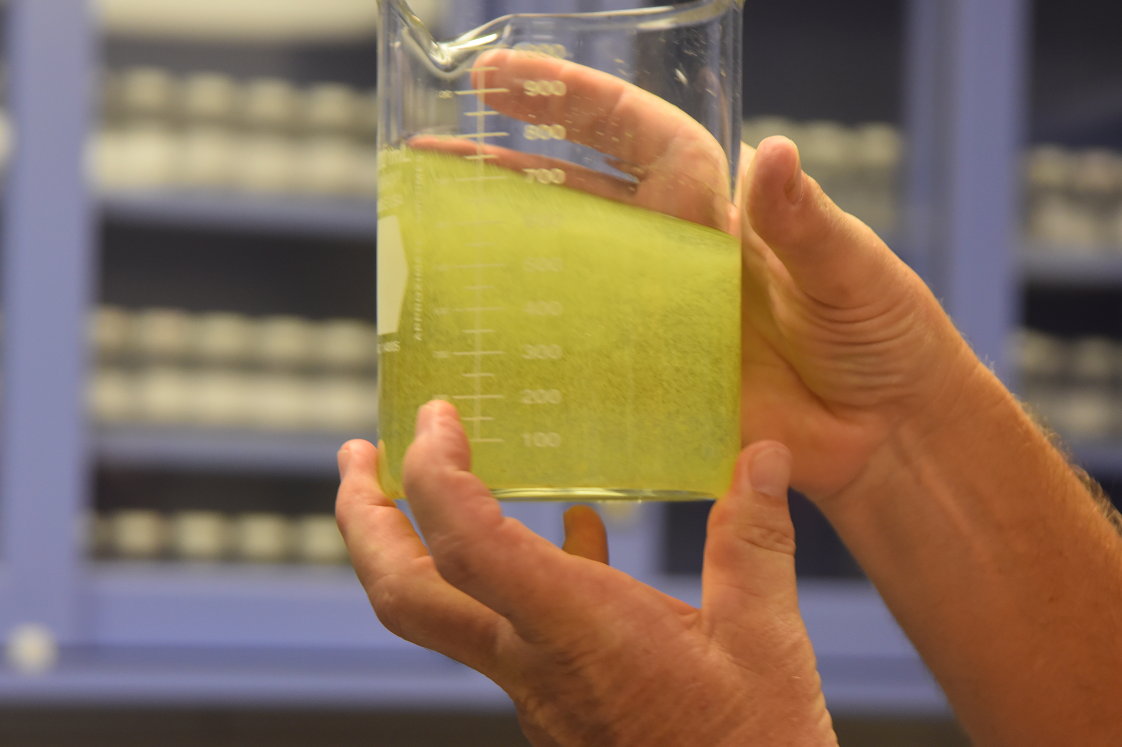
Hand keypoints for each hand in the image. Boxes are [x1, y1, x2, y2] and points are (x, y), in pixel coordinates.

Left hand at [336, 400, 836, 746]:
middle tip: (356, 453)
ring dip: (418, 542)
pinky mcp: (558, 703)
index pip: (465, 545)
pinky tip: (577, 535)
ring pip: (444, 612)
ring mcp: (538, 689)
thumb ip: (753, 542)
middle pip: (403, 594)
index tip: (436, 417)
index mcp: (577, 633)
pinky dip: (518, 570)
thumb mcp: (765, 641)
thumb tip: (762, 455)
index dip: (433, 474)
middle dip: (363, 518)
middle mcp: (535, 662)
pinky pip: (509, 628)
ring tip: (432, 478)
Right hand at [450, 50, 980, 502]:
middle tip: (429, 154)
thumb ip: (803, 218)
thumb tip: (768, 153)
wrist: (892, 435)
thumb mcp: (850, 266)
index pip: (634, 137)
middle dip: (504, 171)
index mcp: (717, 209)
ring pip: (565, 277)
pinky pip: (581, 364)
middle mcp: (674, 255)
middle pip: (576, 198)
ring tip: (427, 245)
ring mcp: (657, 319)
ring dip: (501, 259)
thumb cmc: (885, 334)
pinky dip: (533, 357)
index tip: (503, 78)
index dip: (570, 103)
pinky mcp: (653, 382)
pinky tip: (480, 353)